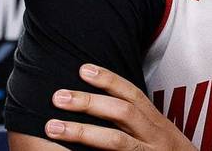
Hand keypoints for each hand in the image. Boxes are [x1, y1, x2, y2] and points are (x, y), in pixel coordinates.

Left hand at [46, 64, 195, 150]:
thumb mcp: (158, 135)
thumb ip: (136, 123)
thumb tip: (102, 107)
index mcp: (157, 124)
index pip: (133, 95)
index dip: (109, 80)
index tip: (83, 70)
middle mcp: (155, 138)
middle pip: (123, 114)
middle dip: (89, 103)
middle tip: (58, 97)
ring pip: (116, 142)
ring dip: (82, 133)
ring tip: (53, 127)